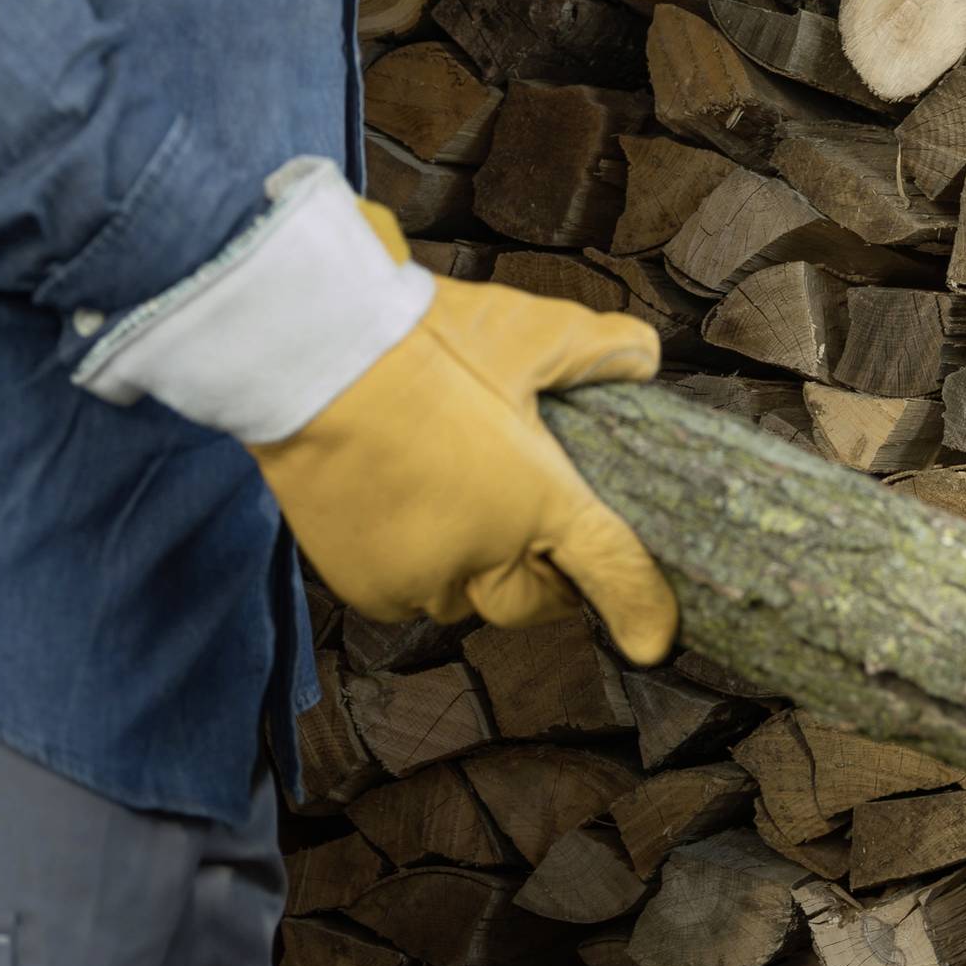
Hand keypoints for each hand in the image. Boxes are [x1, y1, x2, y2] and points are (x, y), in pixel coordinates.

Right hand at [73, 165, 676, 662]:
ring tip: (466, 507)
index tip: (657, 636)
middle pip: (534, 603)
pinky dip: (419, 569)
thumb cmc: (423, 340)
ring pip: (468, 601)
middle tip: (545, 530)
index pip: (611, 572)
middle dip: (549, 577)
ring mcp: (417, 580)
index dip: (641, 607)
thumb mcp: (529, 329)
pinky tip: (409, 512)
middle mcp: (482, 560)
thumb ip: (600, 348)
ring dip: (479, 572)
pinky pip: (409, 596)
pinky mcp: (364, 586)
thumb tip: (643, 358)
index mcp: (538, 502)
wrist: (308, 355)